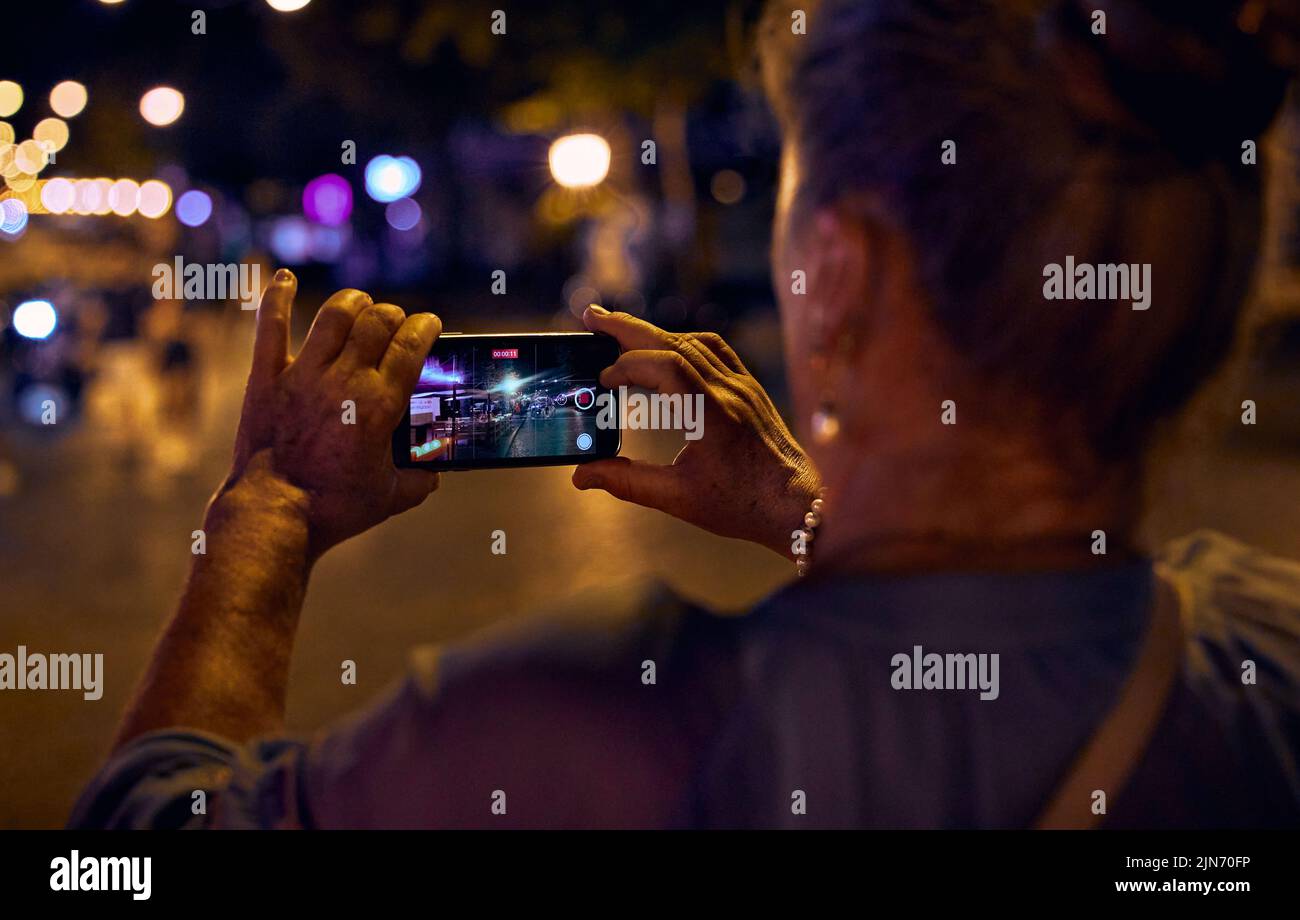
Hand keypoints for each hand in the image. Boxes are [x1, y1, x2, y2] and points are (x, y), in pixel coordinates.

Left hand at [222, 269, 443, 558]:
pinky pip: (270, 327)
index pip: (412, 346)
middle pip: (378, 321)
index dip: (426, 327)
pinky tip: (283, 278)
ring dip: (353, 302)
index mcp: (380, 404)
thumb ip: (419, 480)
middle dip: (394, 314)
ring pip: (334, 315)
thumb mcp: (390, 498)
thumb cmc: (334, 508)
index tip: (430, 324)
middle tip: (397, 322)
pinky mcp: (267, 378)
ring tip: (361, 304)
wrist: (274, 513)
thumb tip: (433, 474)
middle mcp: (345, 379)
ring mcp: (303, 374)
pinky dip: (276, 297)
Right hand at [573, 306, 820, 557]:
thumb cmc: (742, 505)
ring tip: (619, 330)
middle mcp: (730, 391)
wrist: (797, 504)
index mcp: (713, 415)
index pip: (666, 366)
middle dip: (629, 327)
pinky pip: (714, 350)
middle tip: (592, 317)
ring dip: (654, 332)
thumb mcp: (679, 499)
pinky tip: (664, 347)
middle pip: (675, 342)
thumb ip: (628, 483)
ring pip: (694, 342)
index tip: (603, 381)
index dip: (628, 366)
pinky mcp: (750, 389)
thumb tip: (582, 475)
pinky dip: (682, 342)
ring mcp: (743, 386)